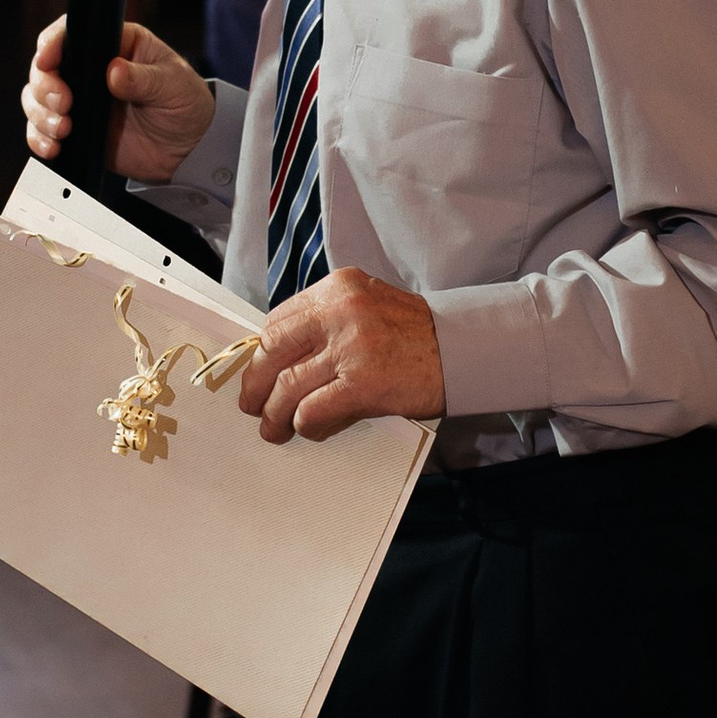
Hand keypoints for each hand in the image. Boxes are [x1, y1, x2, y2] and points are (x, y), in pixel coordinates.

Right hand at [22, 18, 215, 181]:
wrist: (189, 149)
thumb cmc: (186, 104)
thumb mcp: (173, 86)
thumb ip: (144, 79)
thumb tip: (114, 71)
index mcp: (114, 44)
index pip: (72, 33)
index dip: (52, 44)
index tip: (47, 61)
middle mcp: (90, 68)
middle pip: (45, 67)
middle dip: (44, 86)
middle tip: (63, 104)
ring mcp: (80, 99)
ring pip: (37, 98)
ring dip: (40, 113)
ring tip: (63, 130)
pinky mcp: (76, 128)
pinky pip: (42, 130)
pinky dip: (39, 138)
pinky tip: (53, 147)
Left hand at [237, 266, 445, 444]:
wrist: (463, 351)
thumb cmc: (416, 335)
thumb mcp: (366, 307)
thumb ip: (327, 322)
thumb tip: (282, 358)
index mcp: (337, 288)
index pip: (278, 321)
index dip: (262, 353)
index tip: (259, 372)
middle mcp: (340, 311)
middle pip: (273, 351)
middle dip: (256, 384)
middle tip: (253, 405)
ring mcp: (351, 348)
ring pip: (287, 386)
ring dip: (274, 414)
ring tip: (274, 428)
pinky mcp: (363, 384)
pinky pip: (312, 409)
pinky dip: (304, 424)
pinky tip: (307, 429)